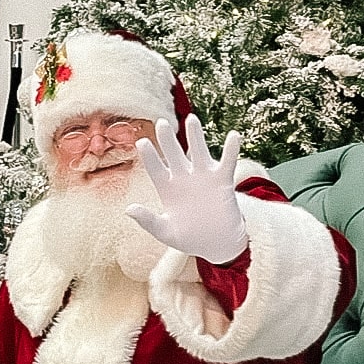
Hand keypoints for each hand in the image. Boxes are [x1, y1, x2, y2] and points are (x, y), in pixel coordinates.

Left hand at [127, 114, 248, 264]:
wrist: (217, 244)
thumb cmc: (189, 238)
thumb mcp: (165, 232)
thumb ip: (148, 221)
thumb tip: (128, 209)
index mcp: (167, 188)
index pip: (155, 168)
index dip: (149, 156)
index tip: (141, 142)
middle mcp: (184, 178)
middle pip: (174, 154)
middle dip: (168, 139)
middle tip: (161, 122)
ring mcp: (203, 177)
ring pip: (198, 151)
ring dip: (195, 136)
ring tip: (192, 119)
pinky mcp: (222, 181)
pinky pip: (227, 161)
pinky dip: (231, 149)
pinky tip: (234, 135)